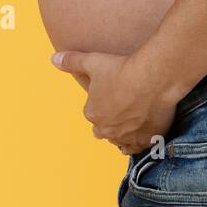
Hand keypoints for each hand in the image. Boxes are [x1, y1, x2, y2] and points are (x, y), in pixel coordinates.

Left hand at [50, 49, 180, 154]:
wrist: (152, 77)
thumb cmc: (122, 69)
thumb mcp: (92, 61)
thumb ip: (72, 61)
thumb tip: (54, 59)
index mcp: (92, 113)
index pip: (93, 112)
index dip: (103, 103)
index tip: (114, 93)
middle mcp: (107, 129)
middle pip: (104, 130)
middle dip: (111, 121)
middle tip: (124, 106)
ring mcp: (127, 137)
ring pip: (121, 141)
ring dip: (125, 133)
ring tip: (135, 120)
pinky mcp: (146, 140)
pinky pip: (139, 147)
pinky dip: (140, 141)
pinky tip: (145, 132)